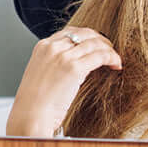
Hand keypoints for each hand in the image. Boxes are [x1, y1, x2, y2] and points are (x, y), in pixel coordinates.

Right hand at [6, 26, 121, 136]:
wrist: (31, 114)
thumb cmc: (35, 102)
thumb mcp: (41, 73)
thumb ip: (54, 63)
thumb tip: (74, 63)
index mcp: (42, 46)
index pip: (69, 32)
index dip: (87, 37)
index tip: (96, 44)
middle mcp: (52, 47)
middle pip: (84, 34)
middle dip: (100, 40)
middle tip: (109, 49)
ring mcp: (63, 56)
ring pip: (94, 43)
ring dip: (109, 49)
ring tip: (115, 59)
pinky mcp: (74, 68)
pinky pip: (100, 56)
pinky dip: (112, 58)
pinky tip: (116, 65)